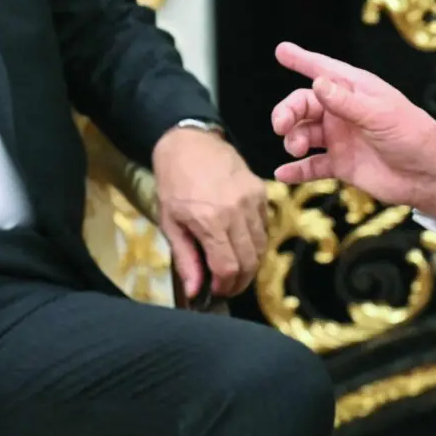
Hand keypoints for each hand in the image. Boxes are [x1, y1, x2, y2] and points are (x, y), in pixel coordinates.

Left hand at [152, 126, 267, 304]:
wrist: (189, 143)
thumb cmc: (173, 183)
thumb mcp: (170, 223)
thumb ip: (185, 259)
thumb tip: (195, 291)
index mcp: (210, 220)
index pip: (228, 267)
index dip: (225, 286)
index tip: (216, 291)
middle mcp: (236, 211)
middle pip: (249, 261)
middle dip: (239, 281)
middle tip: (227, 287)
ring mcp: (252, 200)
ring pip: (261, 246)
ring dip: (250, 264)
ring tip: (234, 270)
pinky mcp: (261, 191)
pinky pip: (264, 227)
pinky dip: (255, 243)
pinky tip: (240, 245)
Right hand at [270, 43, 435, 222]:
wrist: (430, 176)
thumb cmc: (414, 135)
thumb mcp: (381, 115)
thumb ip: (347, 102)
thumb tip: (317, 83)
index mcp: (356, 90)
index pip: (324, 70)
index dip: (302, 60)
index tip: (281, 51)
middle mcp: (344, 111)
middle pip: (304, 104)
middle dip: (288, 111)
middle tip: (280, 125)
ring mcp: (341, 138)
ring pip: (304, 133)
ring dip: (293, 139)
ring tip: (297, 149)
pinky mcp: (342, 164)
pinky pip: (313, 165)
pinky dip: (296, 170)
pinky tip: (283, 173)